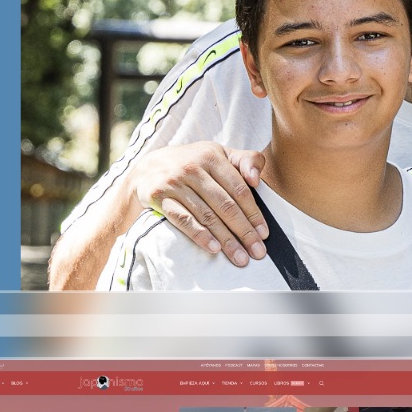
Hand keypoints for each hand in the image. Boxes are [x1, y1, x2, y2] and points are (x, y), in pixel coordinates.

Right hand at [130, 141, 269, 265]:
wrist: (148, 167)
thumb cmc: (194, 163)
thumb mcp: (219, 154)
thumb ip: (246, 161)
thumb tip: (257, 179)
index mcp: (212, 157)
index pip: (239, 190)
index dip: (253, 213)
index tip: (264, 234)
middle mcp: (193, 168)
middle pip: (225, 205)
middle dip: (244, 231)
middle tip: (257, 252)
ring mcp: (174, 183)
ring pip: (206, 215)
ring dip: (226, 239)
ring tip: (240, 257)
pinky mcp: (159, 197)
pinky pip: (182, 219)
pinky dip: (199, 235)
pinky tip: (214, 249)